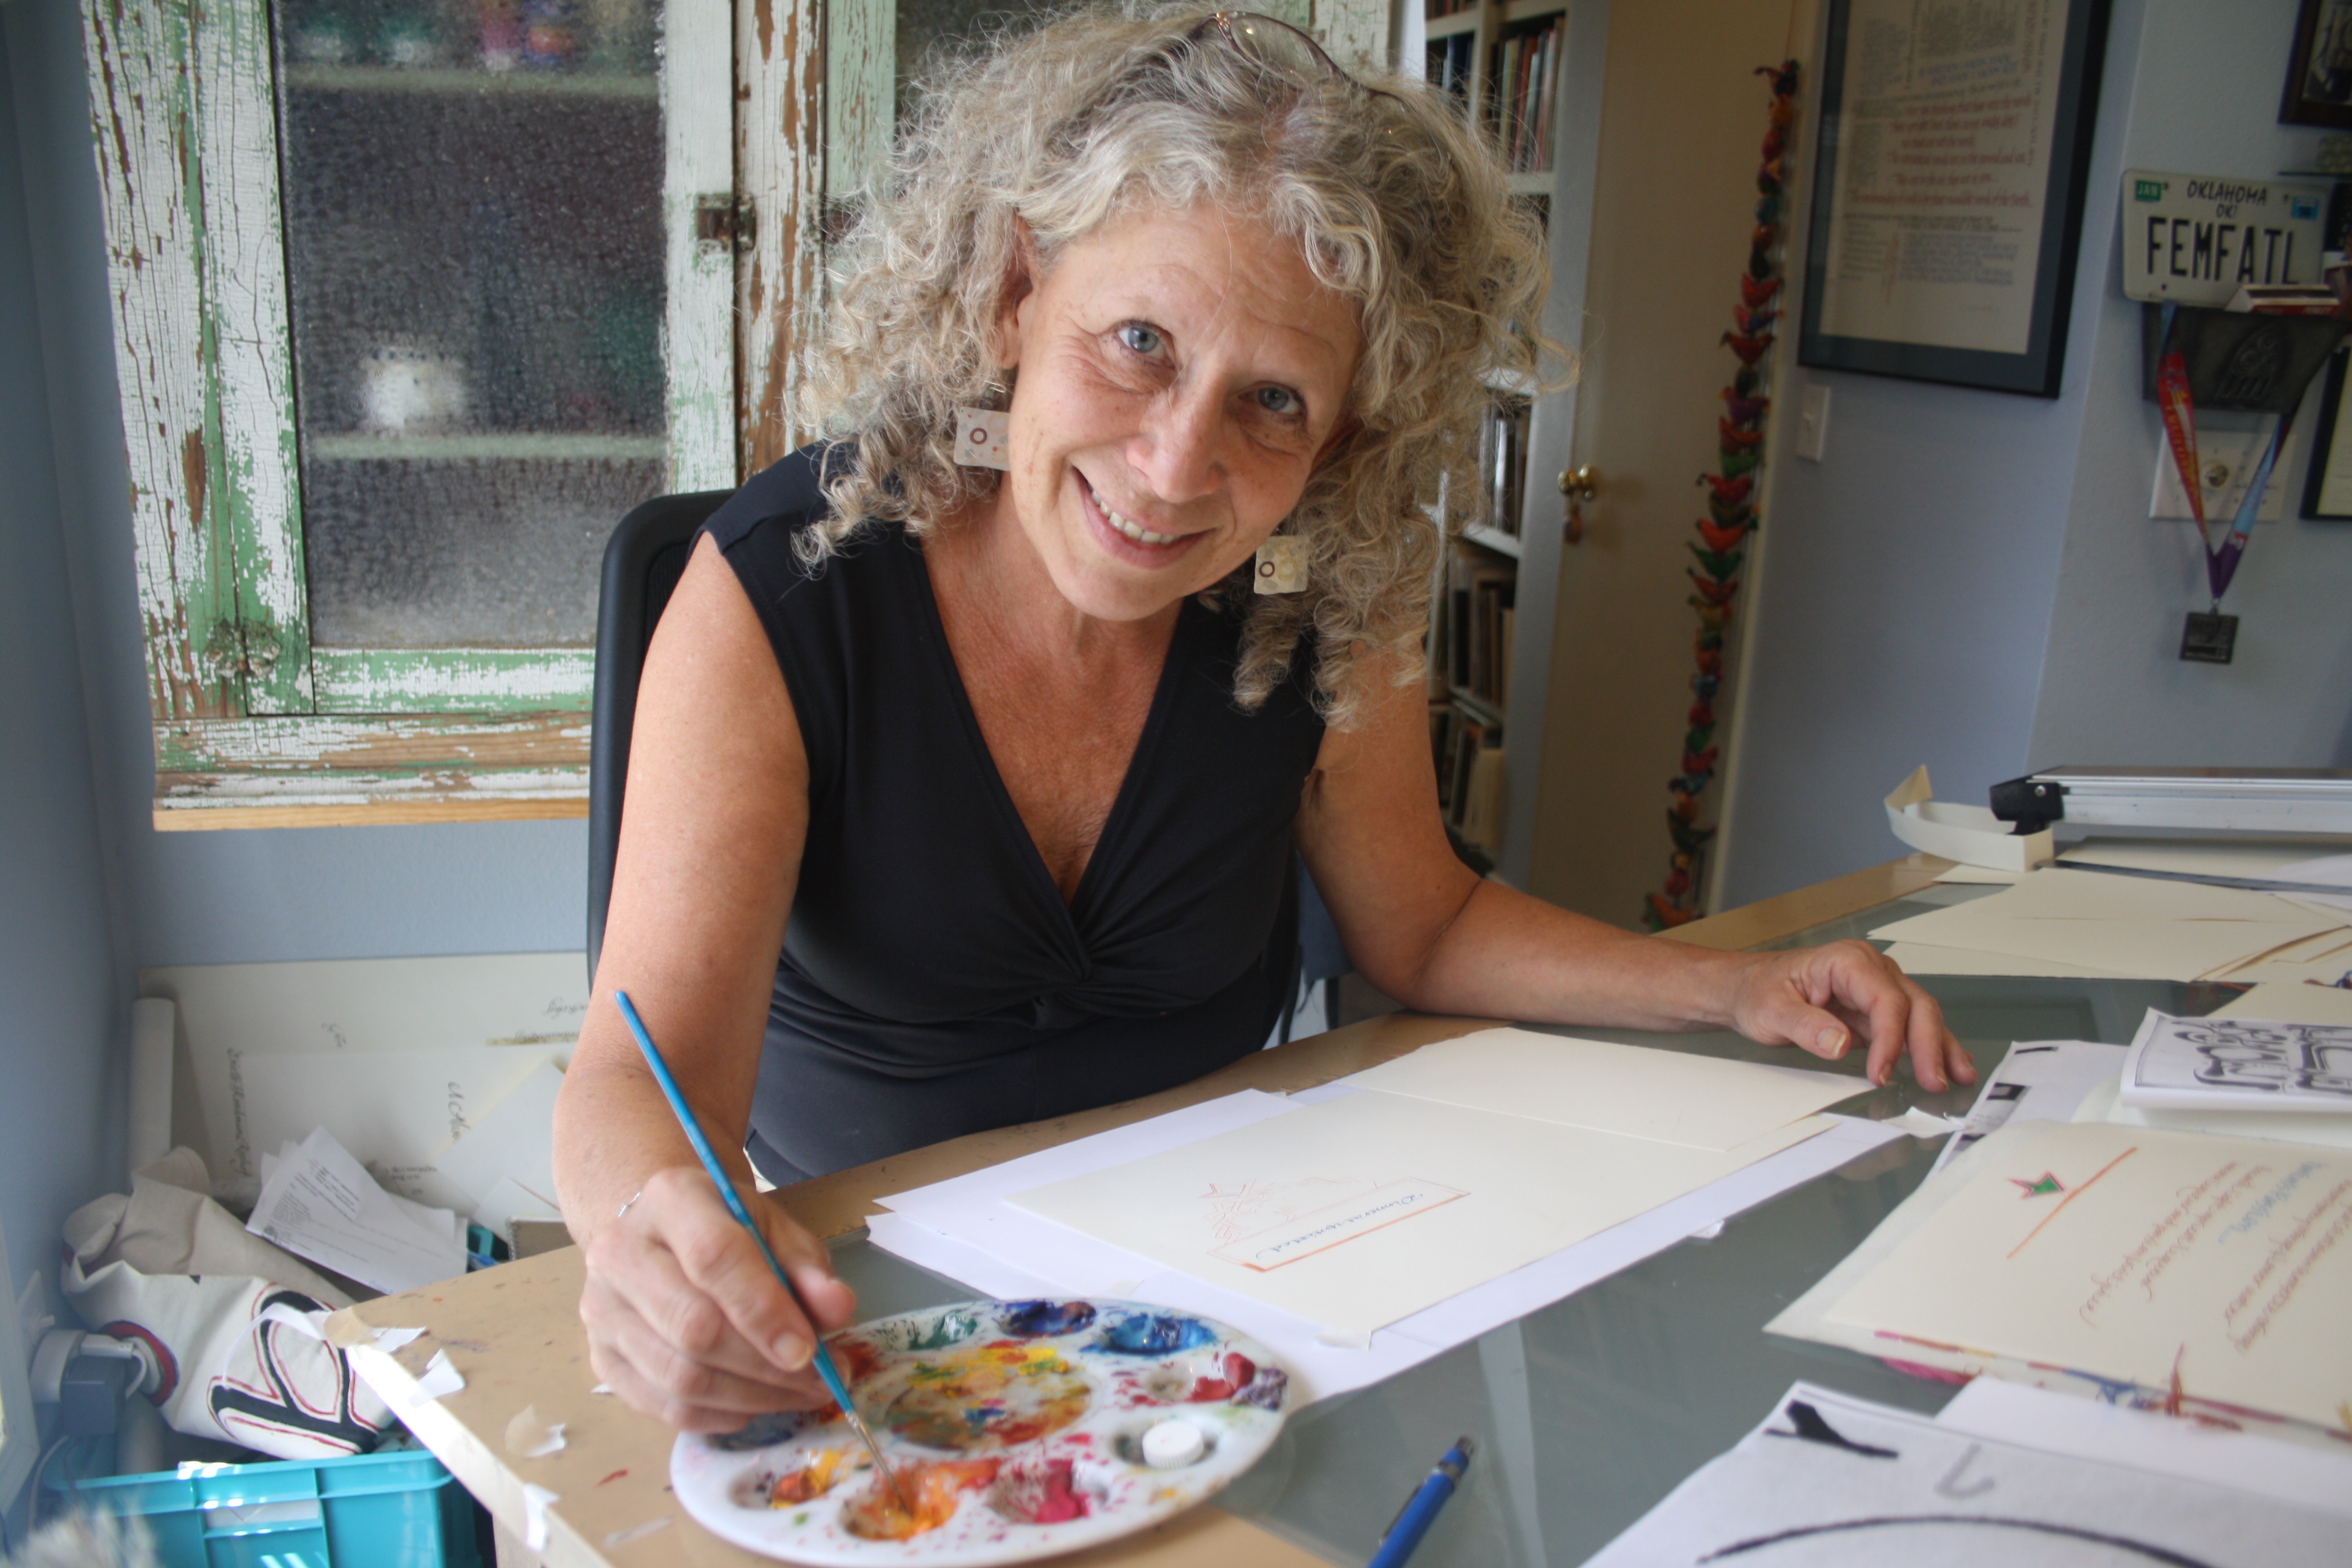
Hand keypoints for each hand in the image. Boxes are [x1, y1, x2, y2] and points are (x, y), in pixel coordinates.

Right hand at [578, 1165, 856, 1432]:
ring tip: (800, 1394)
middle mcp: (620, 1254)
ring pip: (680, 1378)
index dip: (765, 1310)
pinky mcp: (602, 1359)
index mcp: (670, 1201)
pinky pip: (665, 1408)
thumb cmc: (725, 1229)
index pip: (714, 1259)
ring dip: (752, 1398)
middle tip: (821, 1379)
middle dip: (766, 1366)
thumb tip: (838, 1308)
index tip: (810, 1350)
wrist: (660, 1236)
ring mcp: (602, 1311)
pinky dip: (721, 1416)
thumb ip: (806, 1265)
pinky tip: (756, 1402)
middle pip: (693, 1328)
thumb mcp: (772, 1226)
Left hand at [1725, 939, 1972, 1092]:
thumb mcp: (1770, 1010)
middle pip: (1914, 1005)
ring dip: (1940, 1046)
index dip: (1889, 1038)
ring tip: (1957, 1075)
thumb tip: (1840, 1044)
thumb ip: (1805, 1026)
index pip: (1884, 999)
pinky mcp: (1875, 1011)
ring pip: (1920, 1015)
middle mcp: (1868, 969)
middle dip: (1928, 1044)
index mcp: (1846, 961)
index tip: (1881, 1073)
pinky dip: (1929, 1047)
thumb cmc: (1757, 990)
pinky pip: (1909, 1027)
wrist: (1746, 988)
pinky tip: (1946, 1065)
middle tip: (1933, 1081)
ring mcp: (1876, 988)